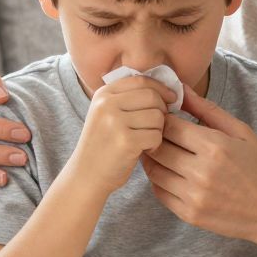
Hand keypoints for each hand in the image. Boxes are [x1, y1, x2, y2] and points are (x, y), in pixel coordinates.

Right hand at [67, 76, 175, 192]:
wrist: (86, 175)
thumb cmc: (103, 145)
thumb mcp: (106, 114)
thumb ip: (127, 98)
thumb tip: (165, 89)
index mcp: (103, 94)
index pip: (141, 80)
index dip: (161, 88)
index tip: (171, 98)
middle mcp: (107, 104)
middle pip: (152, 96)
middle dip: (162, 110)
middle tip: (157, 125)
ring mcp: (115, 122)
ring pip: (157, 116)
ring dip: (158, 129)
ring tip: (146, 139)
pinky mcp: (125, 141)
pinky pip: (156, 135)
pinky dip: (155, 144)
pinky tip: (144, 150)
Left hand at [143, 91, 256, 244]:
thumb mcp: (241, 132)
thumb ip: (208, 110)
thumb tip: (181, 90)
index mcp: (215, 146)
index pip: (169, 126)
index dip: (163, 119)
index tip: (165, 118)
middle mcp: (201, 172)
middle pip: (157, 148)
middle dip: (154, 137)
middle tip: (158, 134)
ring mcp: (194, 196)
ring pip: (154, 171)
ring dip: (152, 159)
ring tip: (162, 152)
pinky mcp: (189, 214)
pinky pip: (159, 192)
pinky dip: (158, 180)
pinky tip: (169, 172)